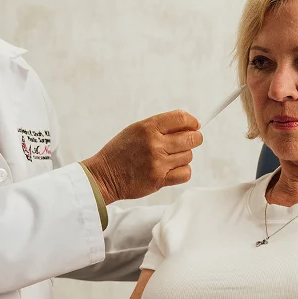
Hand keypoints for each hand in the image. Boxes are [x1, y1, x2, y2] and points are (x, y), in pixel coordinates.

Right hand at [82, 110, 201, 203]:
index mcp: (148, 127)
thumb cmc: (119, 152)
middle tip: (189, 141)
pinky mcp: (159, 180)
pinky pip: (185, 173)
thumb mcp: (135, 130)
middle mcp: (154, 144)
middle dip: (194, 138)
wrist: (103, 176)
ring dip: (183, 156)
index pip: (181, 118)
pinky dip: (182, 171)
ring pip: (188, 156)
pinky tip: (172, 169)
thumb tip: (189, 125)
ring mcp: (158, 163)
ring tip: (170, 158)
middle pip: (191, 138)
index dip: (192, 122)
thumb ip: (160, 126)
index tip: (194, 126)